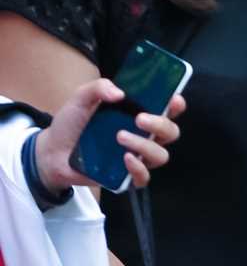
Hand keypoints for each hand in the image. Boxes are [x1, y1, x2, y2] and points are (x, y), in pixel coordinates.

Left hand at [37, 79, 185, 191]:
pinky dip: (138, 169)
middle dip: (161, 125)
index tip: (174, 99)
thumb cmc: (72, 123)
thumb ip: (98, 88)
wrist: (52, 150)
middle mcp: (143, 136)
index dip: (176, 104)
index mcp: (138, 113)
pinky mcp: (126, 176)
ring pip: (161, 155)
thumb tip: (119, 93)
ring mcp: (137, 157)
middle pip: (170, 132)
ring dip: (145, 146)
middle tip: (140, 119)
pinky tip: (124, 158)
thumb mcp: (81, 98)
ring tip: (120, 137)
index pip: (167, 109)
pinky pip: (144, 178)